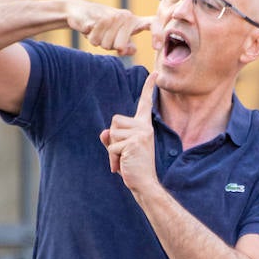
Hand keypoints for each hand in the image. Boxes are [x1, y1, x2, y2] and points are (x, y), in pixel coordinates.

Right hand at [67, 0, 153, 55]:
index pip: (153, 23)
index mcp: (133, 21)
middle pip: (120, 45)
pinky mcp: (99, 17)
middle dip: (110, 47)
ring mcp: (113, 16)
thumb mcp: (116, 37)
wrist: (79, 11)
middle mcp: (126, 16)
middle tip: (105, 37)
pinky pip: (96, 39)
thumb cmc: (101, 27)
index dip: (158, 34)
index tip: (156, 47)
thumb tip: (133, 49)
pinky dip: (91, 38)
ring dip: (99, 42)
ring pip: (106, 44)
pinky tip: (90, 28)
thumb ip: (126, 45)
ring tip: (97, 31)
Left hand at [100, 72, 157, 191]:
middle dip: (112, 138)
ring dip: (111, 150)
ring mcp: (141, 134)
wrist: (144, 184)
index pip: (145, 103)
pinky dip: (112, 159)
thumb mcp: (120, 149)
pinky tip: (122, 166)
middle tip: (124, 154)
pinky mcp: (134, 143)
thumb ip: (111, 138)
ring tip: (123, 160)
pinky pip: (112, 147)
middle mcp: (145, 127)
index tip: (155, 74)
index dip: (149, 88)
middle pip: (114, 121)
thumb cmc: (132, 167)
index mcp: (144, 126)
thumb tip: (103, 132)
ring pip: (111, 133)